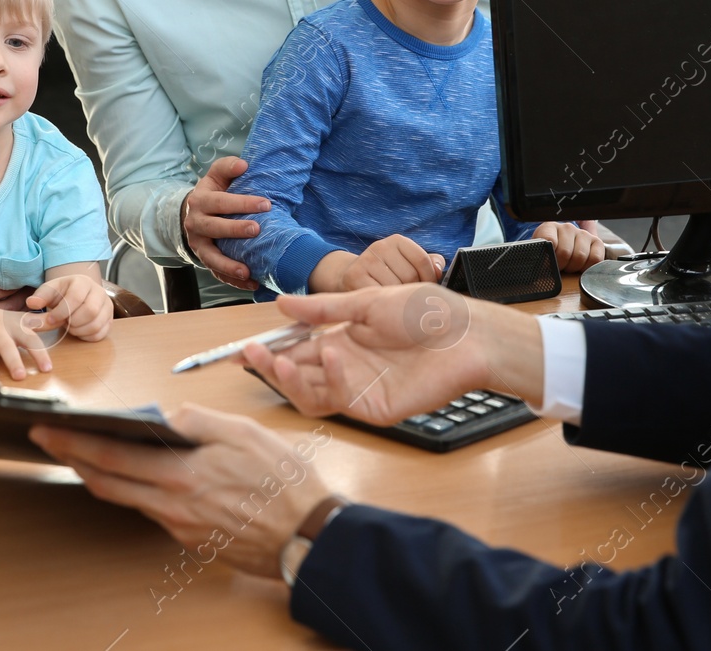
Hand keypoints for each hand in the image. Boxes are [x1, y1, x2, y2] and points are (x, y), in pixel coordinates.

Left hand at [25, 274, 111, 341]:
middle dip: (73, 322)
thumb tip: (32, 303)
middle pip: (90, 311)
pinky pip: (100, 334)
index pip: (76, 297)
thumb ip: (40, 296)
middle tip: (63, 323)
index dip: (62, 312)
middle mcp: (99, 292)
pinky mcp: (110, 320)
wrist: (78, 294)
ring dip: (79, 330)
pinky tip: (78, 330)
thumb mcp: (50, 291)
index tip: (51, 319)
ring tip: (70, 325)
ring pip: (97, 324)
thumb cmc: (62, 293)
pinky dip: (86, 336)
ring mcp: (107, 307)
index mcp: (83, 282)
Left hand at [30, 405, 334, 577]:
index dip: (72, 444)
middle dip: (71, 459)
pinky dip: (135, 490)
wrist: (310, 536)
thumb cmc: (284, 482)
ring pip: (127, 499)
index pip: (111, 458)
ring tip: (82, 455)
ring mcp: (180, 526)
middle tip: (47, 442)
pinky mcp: (192, 539)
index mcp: (181, 475)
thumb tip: (167, 416)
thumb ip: (199, 421)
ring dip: (100, 476)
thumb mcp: (245, 433)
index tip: (45, 431)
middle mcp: (172, 506)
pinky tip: (135, 476)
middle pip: (106, 483)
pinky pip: (153, 511)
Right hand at [182, 156, 268, 289]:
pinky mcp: (203, 259)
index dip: (242, 203)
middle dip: (235, 230)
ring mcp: (198, 245)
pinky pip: (217, 273)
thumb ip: (227, 167)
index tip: (266, 204)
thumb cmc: (212, 193)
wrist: (191, 214)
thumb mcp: (215, 177)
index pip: (220, 202)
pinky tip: (252, 282)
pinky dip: (233, 280)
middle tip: (257, 230)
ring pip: (211, 257)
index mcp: (200, 201)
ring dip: (229, 265)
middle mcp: (195, 224)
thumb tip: (244, 165)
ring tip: (247, 271)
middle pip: (215, 229)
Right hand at [240, 285, 544, 421]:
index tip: (243, 347)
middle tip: (249, 355)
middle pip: (297, 377)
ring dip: (289, 381)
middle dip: (270, 366)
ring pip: (311, 396)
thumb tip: (281, 306)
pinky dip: (331, 379)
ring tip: (278, 361)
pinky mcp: (377, 409)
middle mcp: (346, 368)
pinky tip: (330, 355)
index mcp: (342, 342)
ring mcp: (360, 390)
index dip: (269, 350)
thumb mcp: (368, 302)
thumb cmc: (426, 311)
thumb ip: (323, 309)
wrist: (467, 333)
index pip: (295, 351)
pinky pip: (342, 400)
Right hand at [319, 234, 442, 291]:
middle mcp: (380, 247)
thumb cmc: (385, 273)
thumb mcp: (406, 263)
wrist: (349, 277)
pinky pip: (379, 295)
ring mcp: (366, 260)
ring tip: (396, 302)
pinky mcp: (354, 276)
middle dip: (413, 291)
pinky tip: (384, 304)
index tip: (427, 289)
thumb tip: (439, 267)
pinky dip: (384, 303)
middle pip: (409, 276)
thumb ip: (427, 264)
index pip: (422, 259)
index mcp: (397, 240)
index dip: (429, 278)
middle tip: (409, 299)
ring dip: (398, 300)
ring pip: (395, 287)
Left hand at [533, 221, 605, 272]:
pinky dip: (587, 267)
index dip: (548, 259)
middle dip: (561, 266)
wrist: (561, 249)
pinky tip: (580, 266)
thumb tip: (538, 269)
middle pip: (565, 253)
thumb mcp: (539, 254)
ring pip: (580, 256)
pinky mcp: (596, 242)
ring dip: (573, 267)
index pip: (549, 241)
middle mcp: (566, 227)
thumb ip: (537, 258)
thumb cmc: (548, 254)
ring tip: (568, 266)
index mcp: (549, 227)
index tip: (546, 265)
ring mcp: (582, 233)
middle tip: (559, 267)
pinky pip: (595, 258)